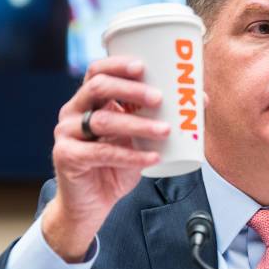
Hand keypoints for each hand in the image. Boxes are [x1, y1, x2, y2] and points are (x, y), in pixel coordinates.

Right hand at [43, 56, 167, 261]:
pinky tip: (153, 158)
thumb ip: (160, 118)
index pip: (98, 71)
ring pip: (103, 121)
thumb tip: (202, 100)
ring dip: (138, 124)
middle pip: (98, 88)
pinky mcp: (67, 157)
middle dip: (131, 90)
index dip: (118, 65)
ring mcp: (66, 133)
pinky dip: (131, 155)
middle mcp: (73, 112)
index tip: (144, 67)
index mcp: (89, 100)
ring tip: (165, 130)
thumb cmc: (117, 165)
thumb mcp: (140, 138)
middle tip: (159, 98)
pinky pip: (102, 153)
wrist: (93, 204)